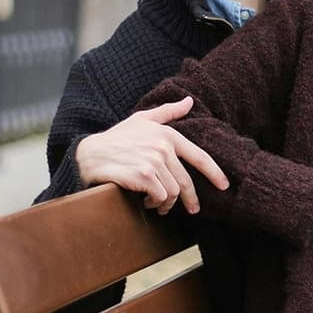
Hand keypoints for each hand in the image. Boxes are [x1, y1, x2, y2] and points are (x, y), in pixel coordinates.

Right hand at [74, 97, 227, 214]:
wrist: (88, 153)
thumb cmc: (116, 137)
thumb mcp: (141, 120)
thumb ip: (167, 112)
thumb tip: (189, 101)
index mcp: (167, 134)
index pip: (199, 156)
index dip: (215, 173)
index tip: (224, 186)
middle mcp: (163, 147)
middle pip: (186, 181)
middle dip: (191, 199)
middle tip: (192, 210)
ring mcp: (153, 161)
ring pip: (173, 192)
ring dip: (166, 203)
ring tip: (158, 204)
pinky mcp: (142, 175)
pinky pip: (160, 196)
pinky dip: (155, 203)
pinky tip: (147, 203)